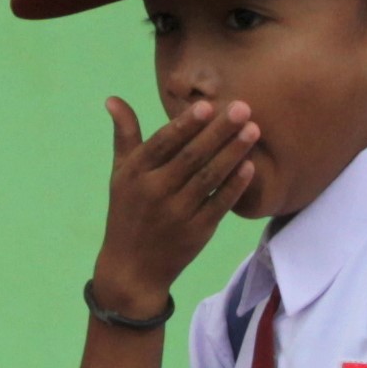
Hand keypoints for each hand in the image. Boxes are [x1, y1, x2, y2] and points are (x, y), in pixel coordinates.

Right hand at [97, 94, 262, 314]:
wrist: (133, 269)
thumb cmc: (128, 213)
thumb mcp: (120, 174)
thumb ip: (125, 136)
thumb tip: (113, 99)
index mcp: (135, 174)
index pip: (163, 143)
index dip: (185, 125)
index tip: (207, 105)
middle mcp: (155, 192)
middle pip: (191, 157)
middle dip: (218, 131)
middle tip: (243, 108)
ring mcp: (177, 213)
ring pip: (209, 178)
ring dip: (232, 153)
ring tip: (253, 130)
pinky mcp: (197, 232)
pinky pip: (219, 204)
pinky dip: (234, 186)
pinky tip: (250, 166)